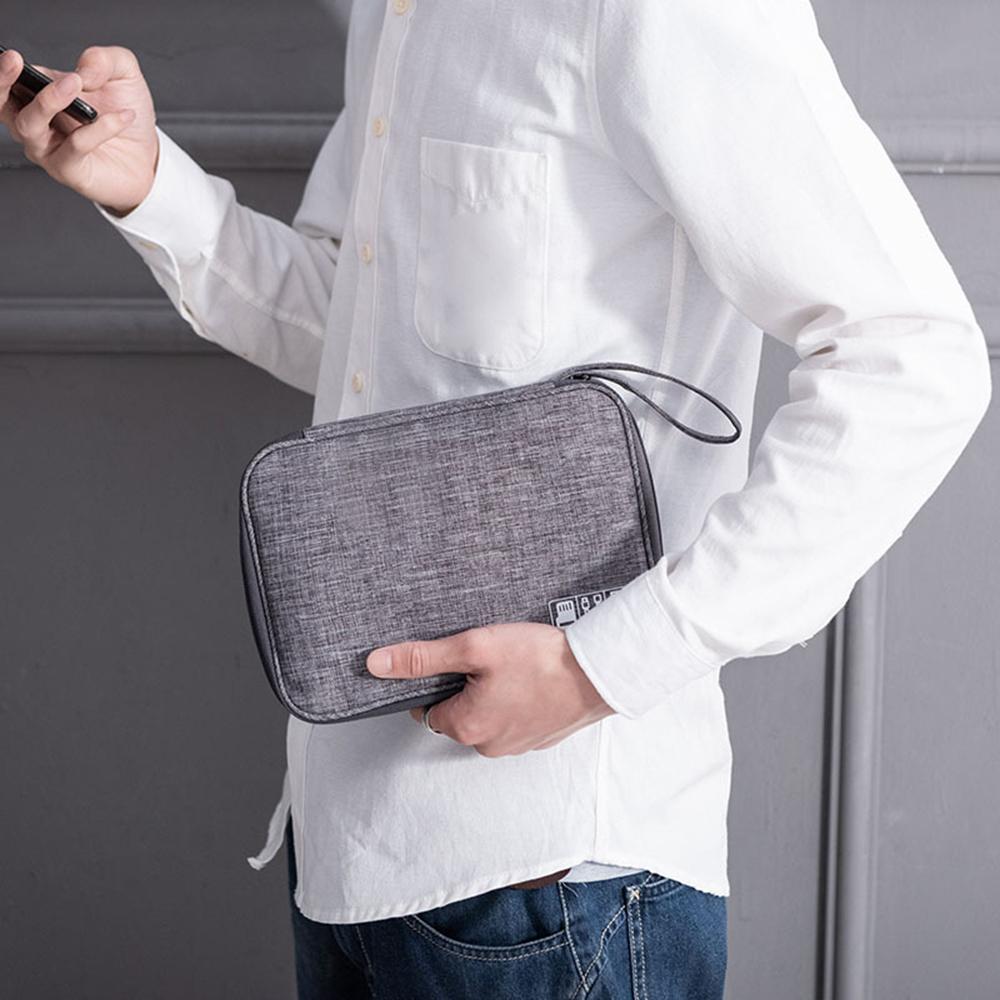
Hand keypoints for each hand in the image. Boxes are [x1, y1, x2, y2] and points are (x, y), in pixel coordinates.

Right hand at [0, 45, 158, 215]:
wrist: (148, 155)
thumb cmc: (124, 112)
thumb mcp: (121, 73)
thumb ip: (102, 60)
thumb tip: (82, 71)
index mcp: (37, 94)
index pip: (8, 81)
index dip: (4, 68)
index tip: (10, 54)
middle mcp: (35, 122)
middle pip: (2, 104)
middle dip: (3, 80)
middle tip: (16, 60)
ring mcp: (47, 149)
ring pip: (30, 125)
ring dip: (49, 100)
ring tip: (76, 83)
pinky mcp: (68, 170)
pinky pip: (76, 145)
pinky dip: (100, 128)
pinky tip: (123, 116)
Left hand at [365, 622, 615, 756]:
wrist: (600, 672)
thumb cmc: (538, 659)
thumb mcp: (474, 647)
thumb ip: (423, 658)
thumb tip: (377, 664)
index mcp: (464, 726)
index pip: (429, 708)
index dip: (438, 681)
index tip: (458, 661)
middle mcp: (487, 746)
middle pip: (457, 715)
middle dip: (466, 689)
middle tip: (489, 660)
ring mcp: (516, 746)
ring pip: (487, 719)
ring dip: (492, 696)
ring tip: (514, 668)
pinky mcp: (540, 739)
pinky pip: (515, 721)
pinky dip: (517, 703)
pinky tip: (531, 680)